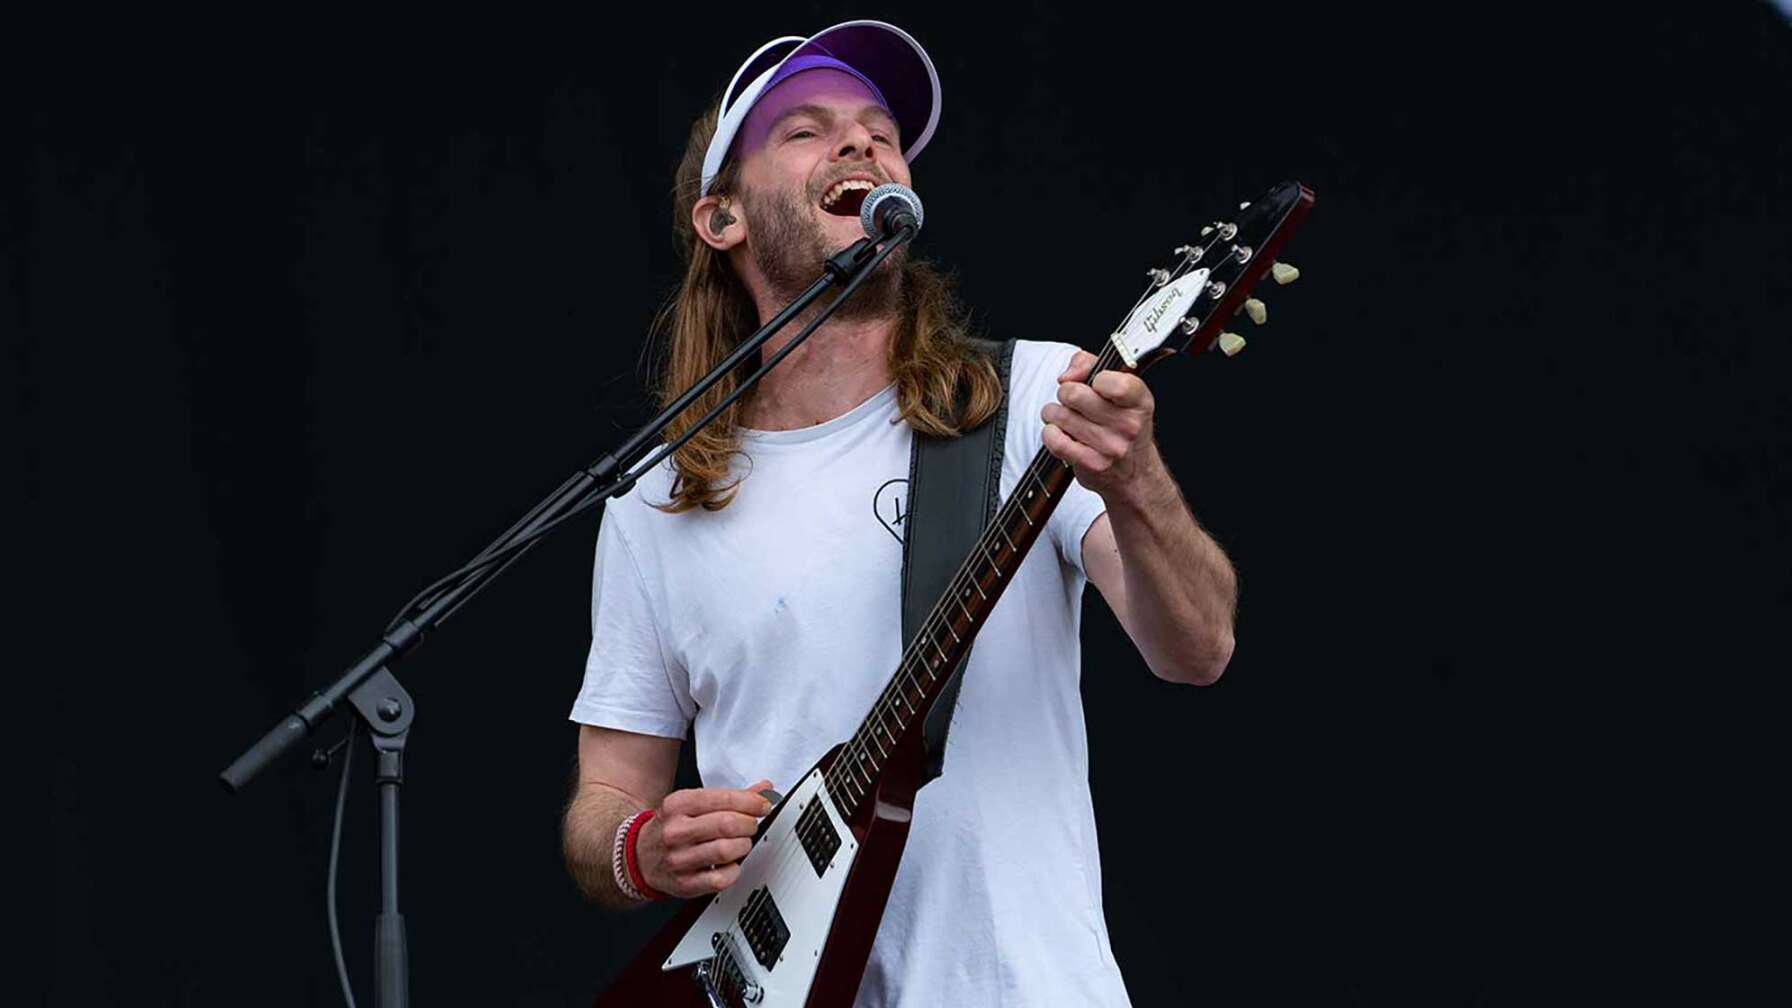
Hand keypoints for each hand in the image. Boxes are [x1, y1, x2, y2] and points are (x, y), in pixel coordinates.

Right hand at [637, 778, 773, 897]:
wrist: (639, 857)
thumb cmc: (672, 828)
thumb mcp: (692, 804)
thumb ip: (729, 797)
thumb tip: (763, 790)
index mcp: (677, 805)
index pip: (722, 798)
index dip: (751, 802)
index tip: (763, 805)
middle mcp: (675, 831)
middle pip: (727, 824)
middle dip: (749, 823)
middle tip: (751, 824)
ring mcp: (678, 859)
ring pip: (726, 850)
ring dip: (743, 845)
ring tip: (741, 843)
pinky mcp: (684, 884)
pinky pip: (721, 879)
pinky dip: (734, 870)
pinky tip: (731, 863)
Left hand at [1041, 350, 1161, 499]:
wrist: (1134, 473)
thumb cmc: (1123, 426)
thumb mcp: (1120, 389)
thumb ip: (1090, 365)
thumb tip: (1068, 375)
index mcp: (1139, 401)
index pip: (1112, 382)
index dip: (1094, 377)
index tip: (1093, 383)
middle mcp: (1128, 424)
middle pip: (1074, 394)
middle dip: (1066, 393)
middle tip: (1072, 400)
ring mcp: (1110, 446)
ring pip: (1059, 415)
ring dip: (1056, 414)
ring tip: (1066, 418)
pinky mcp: (1091, 464)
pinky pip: (1053, 439)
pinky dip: (1050, 433)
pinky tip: (1061, 433)